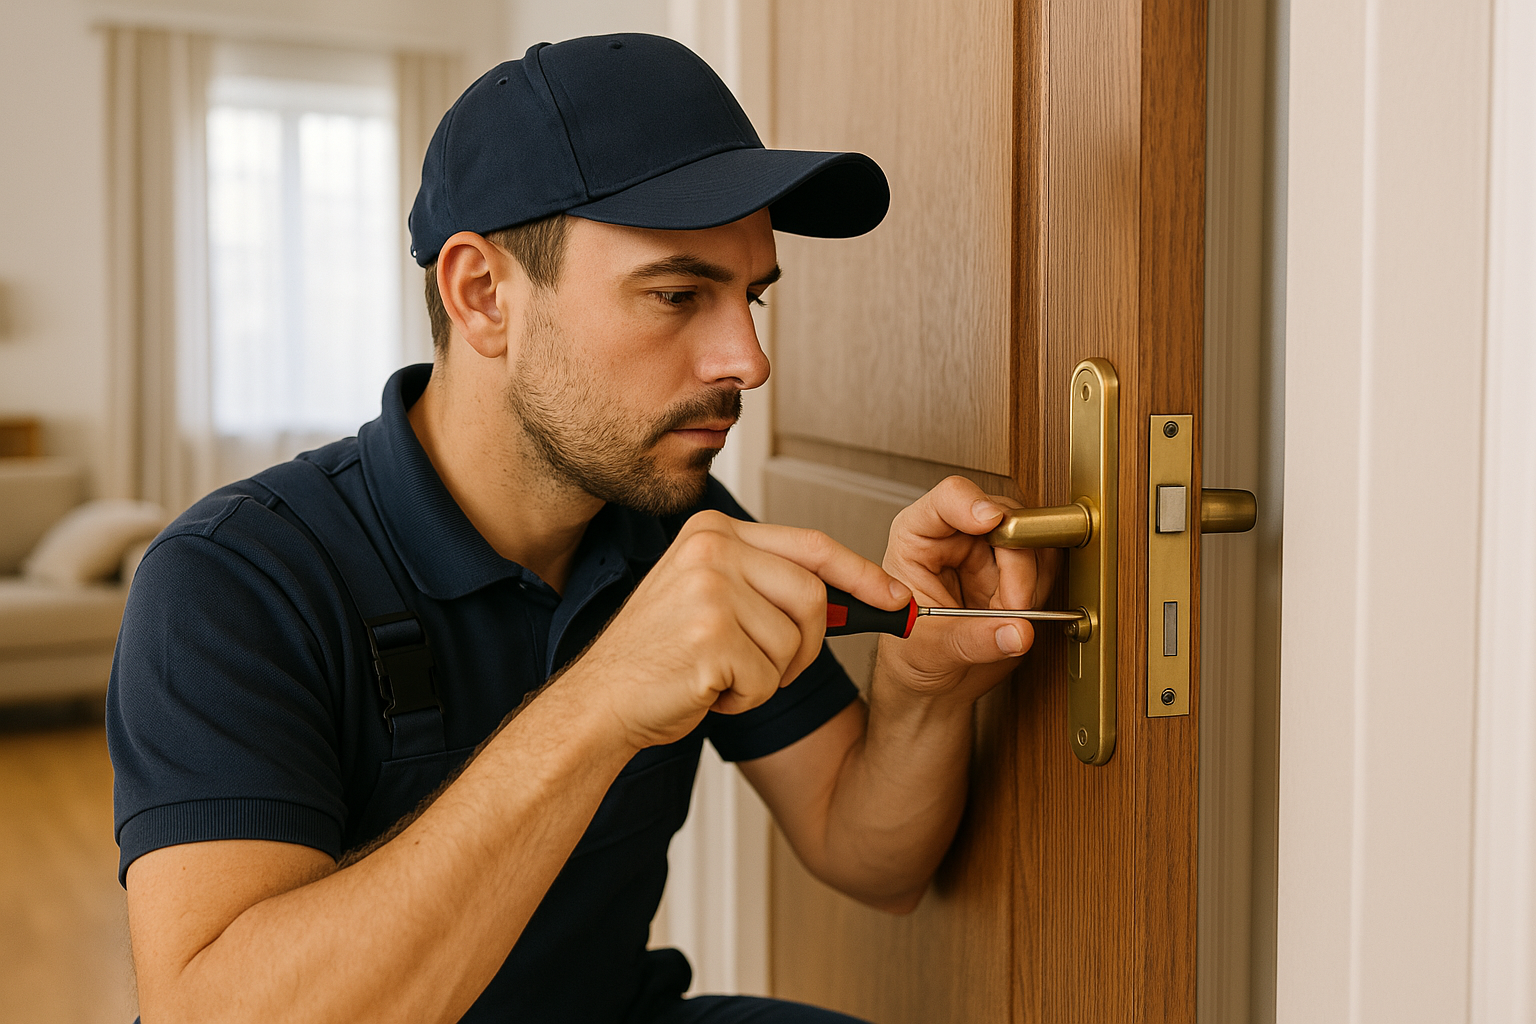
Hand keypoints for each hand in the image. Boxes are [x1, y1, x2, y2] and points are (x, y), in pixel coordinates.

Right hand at [570, 511, 908, 749]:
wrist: (601, 701)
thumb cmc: (659, 656)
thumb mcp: (712, 595)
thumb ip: (771, 582)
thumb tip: (860, 595)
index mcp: (714, 529)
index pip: (811, 545)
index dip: (861, 574)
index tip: (896, 597)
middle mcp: (712, 549)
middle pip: (814, 597)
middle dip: (806, 647)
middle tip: (767, 668)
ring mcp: (709, 590)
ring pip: (794, 643)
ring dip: (768, 676)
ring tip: (719, 673)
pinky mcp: (710, 637)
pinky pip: (769, 679)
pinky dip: (746, 699)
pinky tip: (707, 689)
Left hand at [878, 476, 1059, 702]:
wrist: (930, 682)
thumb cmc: (911, 656)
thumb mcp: (933, 650)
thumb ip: (975, 640)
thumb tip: (1016, 631)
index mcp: (918, 539)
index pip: (947, 498)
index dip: (972, 503)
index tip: (991, 520)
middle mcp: (956, 536)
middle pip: (1003, 518)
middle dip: (1015, 562)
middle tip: (1013, 603)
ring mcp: (988, 551)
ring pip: (1030, 540)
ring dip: (1030, 581)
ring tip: (1008, 615)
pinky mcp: (1015, 570)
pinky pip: (1045, 564)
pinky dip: (1041, 591)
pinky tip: (1018, 614)